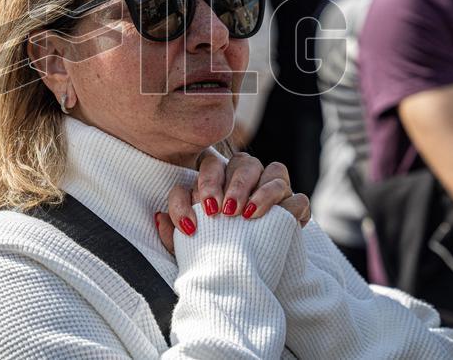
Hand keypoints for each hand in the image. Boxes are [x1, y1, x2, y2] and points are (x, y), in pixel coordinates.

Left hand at [155, 153, 310, 253]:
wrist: (247, 290)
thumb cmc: (216, 263)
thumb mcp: (190, 251)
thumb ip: (173, 234)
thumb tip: (158, 216)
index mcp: (222, 183)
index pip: (211, 166)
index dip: (199, 187)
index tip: (191, 222)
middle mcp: (249, 182)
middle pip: (241, 161)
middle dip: (227, 183)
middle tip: (218, 211)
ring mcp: (274, 192)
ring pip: (270, 169)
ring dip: (252, 188)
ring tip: (241, 214)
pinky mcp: (294, 210)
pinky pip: (294, 195)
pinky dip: (278, 201)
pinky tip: (259, 217)